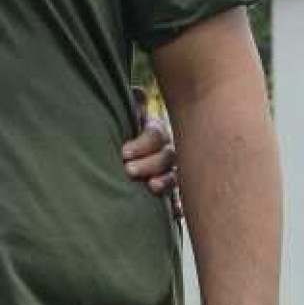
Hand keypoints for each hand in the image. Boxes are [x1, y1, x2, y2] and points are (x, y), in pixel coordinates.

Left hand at [121, 90, 179, 213]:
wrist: (124, 158)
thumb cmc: (123, 132)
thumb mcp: (126, 116)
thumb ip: (133, 106)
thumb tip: (137, 92)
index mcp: (156, 131)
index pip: (156, 135)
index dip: (142, 143)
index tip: (124, 152)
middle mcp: (168, 150)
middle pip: (167, 156)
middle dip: (150, 163)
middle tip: (129, 170)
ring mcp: (172, 171)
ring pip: (176, 176)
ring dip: (166, 181)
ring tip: (151, 187)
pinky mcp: (171, 192)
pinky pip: (180, 199)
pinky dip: (178, 205)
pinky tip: (175, 212)